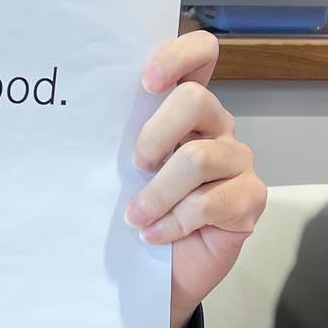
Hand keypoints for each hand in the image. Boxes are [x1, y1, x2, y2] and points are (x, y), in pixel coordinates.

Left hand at [129, 31, 267, 327]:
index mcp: (184, 110)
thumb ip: (119, 140)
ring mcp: (237, 161)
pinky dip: (173, 222)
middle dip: (155, 135)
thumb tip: (78, 119)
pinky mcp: (249, 198)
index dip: (178, 56)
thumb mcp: (120, 170)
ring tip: (136, 217)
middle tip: (134, 166)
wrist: (155, 272)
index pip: (200, 55)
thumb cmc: (137, 213)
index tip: (146, 84)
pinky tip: (154, 235)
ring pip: (198, 157)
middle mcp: (216, 127)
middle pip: (195, 100)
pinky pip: (210, 202)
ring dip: (157, 193)